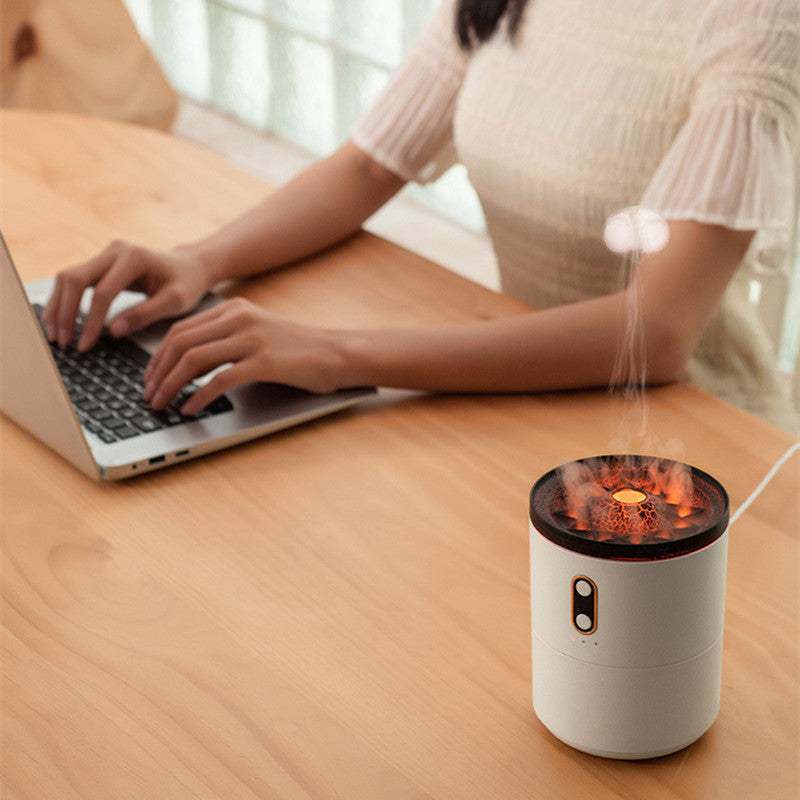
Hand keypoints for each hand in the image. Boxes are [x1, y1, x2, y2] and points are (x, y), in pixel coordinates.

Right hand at [41, 240, 214, 350]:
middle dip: (65, 313)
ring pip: (67, 278)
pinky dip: (63, 301)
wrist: (191, 266)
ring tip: (55, 335)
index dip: (90, 321)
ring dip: (57, 306)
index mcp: (134, 258)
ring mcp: (105, 255)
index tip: (85, 345)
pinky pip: (74, 280)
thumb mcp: (175, 302)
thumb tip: (113, 331)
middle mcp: (115, 251)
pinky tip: (59, 321)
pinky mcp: (101, 264)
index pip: (102, 292)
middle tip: (62, 342)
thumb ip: (145, 314)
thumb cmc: (187, 282)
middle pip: (74, 279)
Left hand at [143, 298, 345, 414]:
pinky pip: (219, 379)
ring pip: (193, 359)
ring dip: (170, 385)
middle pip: (180, 342)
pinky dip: (197, 396)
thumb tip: (187, 366)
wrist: (338, 353)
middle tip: (148, 395)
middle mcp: (239, 318)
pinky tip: (190, 408)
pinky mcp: (265, 362)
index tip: (149, 379)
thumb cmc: (299, 350)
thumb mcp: (257, 333)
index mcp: (233, 308)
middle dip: (157, 372)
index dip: (157, 357)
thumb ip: (226, 339)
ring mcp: (252, 339)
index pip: (180, 330)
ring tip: (161, 404)